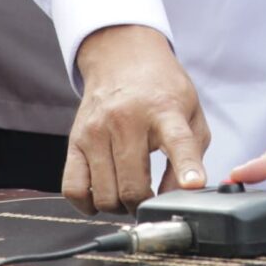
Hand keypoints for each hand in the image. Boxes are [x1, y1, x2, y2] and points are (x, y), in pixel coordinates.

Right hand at [66, 25, 211, 211]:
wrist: (122, 58)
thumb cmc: (161, 91)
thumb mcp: (190, 114)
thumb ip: (191, 156)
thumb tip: (179, 195)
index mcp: (164, 111)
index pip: (178, 142)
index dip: (187, 168)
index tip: (193, 185)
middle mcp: (127, 120)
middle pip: (133, 186)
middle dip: (144, 205)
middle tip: (150, 201)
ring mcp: (96, 131)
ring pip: (104, 194)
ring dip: (119, 207)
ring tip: (128, 196)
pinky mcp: (75, 140)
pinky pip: (73, 188)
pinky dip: (87, 204)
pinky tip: (101, 196)